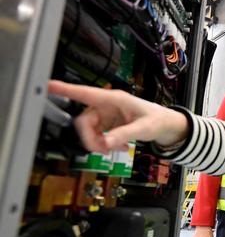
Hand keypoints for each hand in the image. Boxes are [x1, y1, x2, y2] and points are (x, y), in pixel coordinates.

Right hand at [48, 80, 188, 152]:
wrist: (165, 124)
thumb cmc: (157, 120)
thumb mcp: (143, 128)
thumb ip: (124, 134)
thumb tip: (106, 142)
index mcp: (114, 99)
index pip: (85, 93)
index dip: (65, 89)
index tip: (47, 85)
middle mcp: (106, 105)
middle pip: (83, 121)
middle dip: (90, 138)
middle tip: (104, 151)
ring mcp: (105, 115)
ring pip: (88, 131)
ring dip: (97, 143)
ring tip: (115, 149)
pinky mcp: (107, 124)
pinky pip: (97, 135)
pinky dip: (104, 144)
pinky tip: (118, 147)